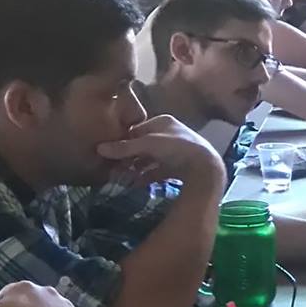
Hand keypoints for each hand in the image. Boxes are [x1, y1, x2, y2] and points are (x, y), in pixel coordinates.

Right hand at [96, 115, 224, 187]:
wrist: (205, 168)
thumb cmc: (177, 149)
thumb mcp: (148, 144)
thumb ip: (125, 148)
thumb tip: (99, 148)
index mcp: (163, 122)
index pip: (137, 129)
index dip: (124, 140)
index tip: (110, 152)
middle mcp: (170, 134)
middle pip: (143, 145)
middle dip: (130, 156)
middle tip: (115, 167)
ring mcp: (176, 152)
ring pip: (150, 159)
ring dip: (137, 167)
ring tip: (122, 176)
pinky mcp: (180, 168)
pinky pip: (158, 171)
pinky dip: (147, 177)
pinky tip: (136, 184)